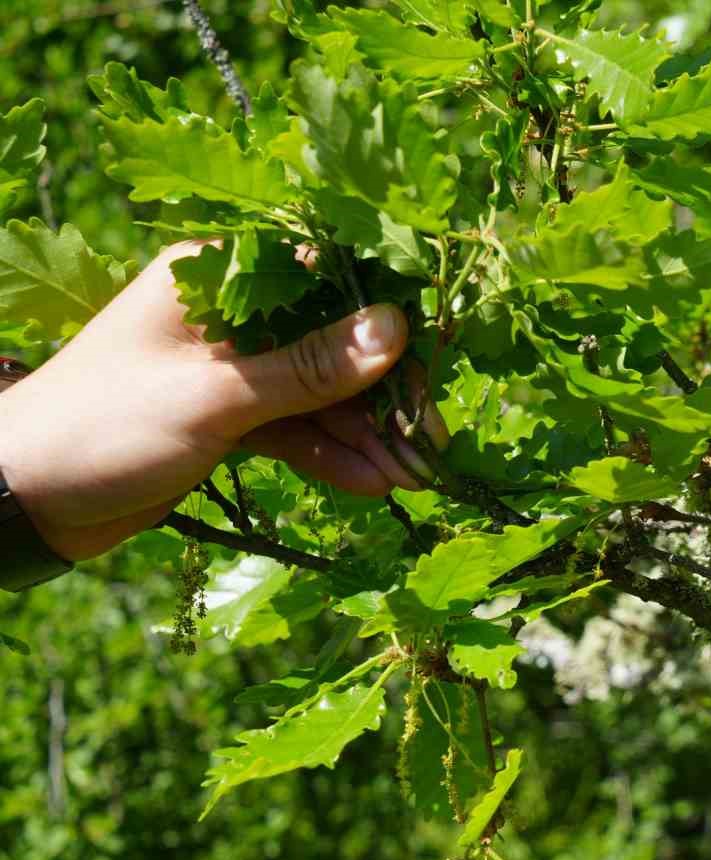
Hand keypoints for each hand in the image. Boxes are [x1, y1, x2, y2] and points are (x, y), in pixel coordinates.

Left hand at [0, 242, 440, 561]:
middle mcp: (229, 315)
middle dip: (384, 394)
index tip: (435, 356)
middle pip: (332, 342)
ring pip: (321, 394)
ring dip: (366, 435)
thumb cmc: (106, 425)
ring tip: (412, 478)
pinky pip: (298, 430)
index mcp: (215, 277)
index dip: (385, 315)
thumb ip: (310, 367)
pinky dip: (332, 456)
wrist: (26, 499)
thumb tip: (397, 328)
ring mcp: (232, 370)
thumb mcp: (217, 396)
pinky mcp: (230, 420)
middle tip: (432, 441)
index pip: (324, 276)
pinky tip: (371, 485)